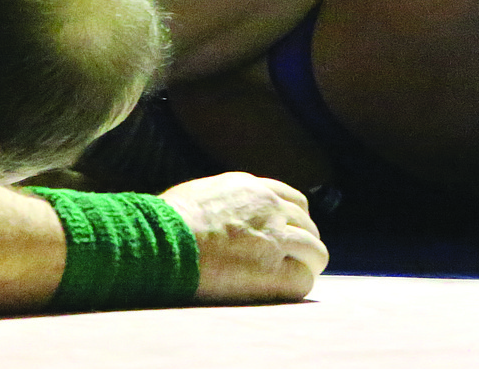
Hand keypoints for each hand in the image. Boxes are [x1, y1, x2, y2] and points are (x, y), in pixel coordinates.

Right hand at [161, 172, 327, 302]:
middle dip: (301, 242)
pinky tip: (284, 291)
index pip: (290, 199)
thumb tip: (216, 215)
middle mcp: (268, 206)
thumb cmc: (166, 225)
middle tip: (289, 262)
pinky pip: (304, 279)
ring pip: (315, 250)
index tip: (284, 235)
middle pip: (307, 223)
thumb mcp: (198, 195)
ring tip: (292, 280)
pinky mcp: (273, 270)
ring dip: (307, 265)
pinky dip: (298, 285)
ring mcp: (274, 236)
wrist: (162, 243)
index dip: (292, 220)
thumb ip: (220, 201)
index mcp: (249, 187)